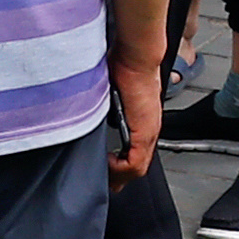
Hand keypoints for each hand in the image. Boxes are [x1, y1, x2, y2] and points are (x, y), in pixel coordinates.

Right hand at [107, 55, 161, 184]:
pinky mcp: (145, 132)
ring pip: (137, 168)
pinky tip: (107, 164)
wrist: (136, 56)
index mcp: (142, 121)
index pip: (135, 154)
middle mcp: (149, 129)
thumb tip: (89, 115)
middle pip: (136, 166)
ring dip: (118, 174)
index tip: (105, 169)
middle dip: (118, 177)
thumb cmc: (125, 66)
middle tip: (104, 181)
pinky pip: (135, 164)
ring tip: (103, 173)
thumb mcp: (112, 93)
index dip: (120, 166)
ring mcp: (149, 131)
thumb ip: (104, 108)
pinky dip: (119, 169)